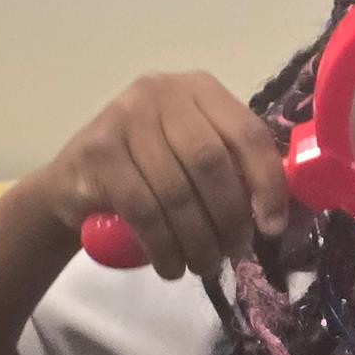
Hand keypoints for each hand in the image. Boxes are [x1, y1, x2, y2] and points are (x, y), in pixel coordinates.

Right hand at [38, 71, 290, 278]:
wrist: (73, 183)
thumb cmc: (149, 171)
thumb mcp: (193, 156)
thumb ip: (234, 168)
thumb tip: (280, 212)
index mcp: (199, 89)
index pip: (247, 133)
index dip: (267, 183)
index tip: (272, 226)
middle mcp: (162, 92)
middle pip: (212, 164)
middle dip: (229, 218)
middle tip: (232, 251)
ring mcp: (125, 117)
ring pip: (178, 191)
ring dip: (197, 240)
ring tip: (203, 264)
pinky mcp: (97, 151)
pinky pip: (144, 210)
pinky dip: (164, 246)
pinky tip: (171, 266)